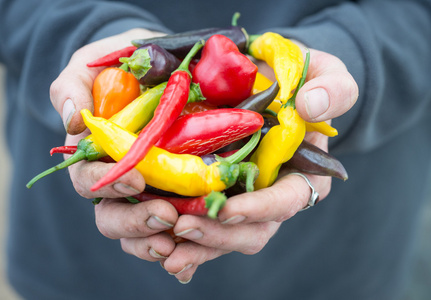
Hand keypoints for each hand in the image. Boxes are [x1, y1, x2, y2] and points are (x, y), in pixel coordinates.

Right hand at [50, 29, 179, 261]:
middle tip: (164, 215)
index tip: (134, 179)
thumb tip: (74, 120)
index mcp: (96, 156)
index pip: (89, 180)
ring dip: (156, 239)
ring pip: (141, 230)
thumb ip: (74, 87)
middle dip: (135, 220)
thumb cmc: (121, 67)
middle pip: (113, 216)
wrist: (161, 67)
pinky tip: (190, 252)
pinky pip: (173, 228)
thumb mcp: (92, 66)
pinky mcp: (178, 195)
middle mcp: (120, 181)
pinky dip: (179, 244)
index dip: (107, 183)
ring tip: (178, 237)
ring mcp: (149, 191)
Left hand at [158, 47, 357, 282]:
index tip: (227, 209)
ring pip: (225, 237)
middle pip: (253, 231)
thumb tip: (311, 107)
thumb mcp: (326, 75)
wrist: (267, 82)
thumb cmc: (300, 81)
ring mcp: (245, 200)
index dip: (259, 209)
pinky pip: (204, 227)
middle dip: (219, 234)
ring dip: (196, 246)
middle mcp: (274, 196)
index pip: (287, 201)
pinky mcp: (220, 197)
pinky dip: (184, 242)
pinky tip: (160, 246)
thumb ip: (333, 89)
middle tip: (182, 226)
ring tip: (164, 250)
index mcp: (304, 174)